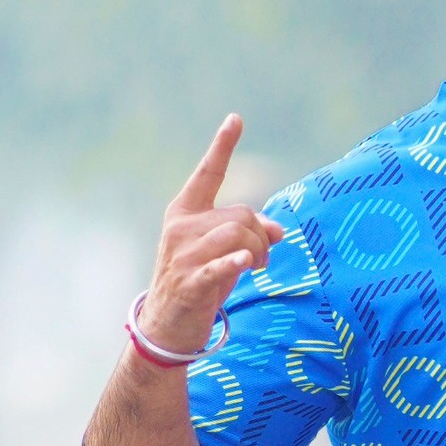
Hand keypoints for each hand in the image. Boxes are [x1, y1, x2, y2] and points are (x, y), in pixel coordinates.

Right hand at [139, 114, 285, 355]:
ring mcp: (183, 255)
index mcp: (185, 213)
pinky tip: (247, 261)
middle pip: (240, 213)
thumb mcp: (223, 252)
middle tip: (263, 257)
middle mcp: (181, 228)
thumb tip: (279, 230)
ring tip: (257, 266)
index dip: (222, 147)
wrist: (166, 326)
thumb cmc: (199, 283)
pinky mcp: (190, 282)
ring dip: (258, 250)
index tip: (236, 119)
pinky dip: (236, 261)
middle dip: (260, 233)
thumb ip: (248, 235)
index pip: (207, 174)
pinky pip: (220, 264)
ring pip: (237, 233)